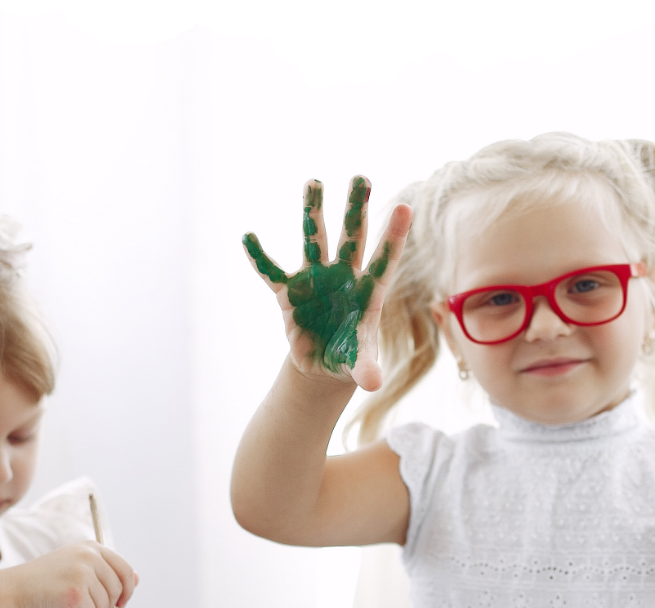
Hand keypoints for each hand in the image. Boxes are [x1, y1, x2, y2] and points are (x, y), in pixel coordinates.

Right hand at [11, 542, 135, 607]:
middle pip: (118, 590)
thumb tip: (137, 579)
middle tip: (81, 607)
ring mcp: (83, 573)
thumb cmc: (47, 584)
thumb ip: (107, 573)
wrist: (14, 590)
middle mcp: (89, 556)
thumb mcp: (79, 570)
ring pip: (105, 606)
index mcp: (92, 548)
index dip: (127, 589)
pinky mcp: (76, 592)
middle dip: (104, 605)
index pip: (125, 569)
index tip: (122, 603)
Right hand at [243, 177, 412, 390]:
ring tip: (313, 181)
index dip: (393, 236)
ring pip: (314, 240)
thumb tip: (373, 383)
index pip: (384, 260)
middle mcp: (343, 277)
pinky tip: (248, 237)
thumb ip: (366, 368)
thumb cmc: (349, 358)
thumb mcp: (359, 364)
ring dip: (313, 211)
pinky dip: (259, 258)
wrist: (323, 364)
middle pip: (352, 238)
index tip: (406, 207)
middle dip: (356, 209)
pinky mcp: (289, 293)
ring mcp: (315, 280)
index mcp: (368, 291)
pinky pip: (272, 272)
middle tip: (362, 177)